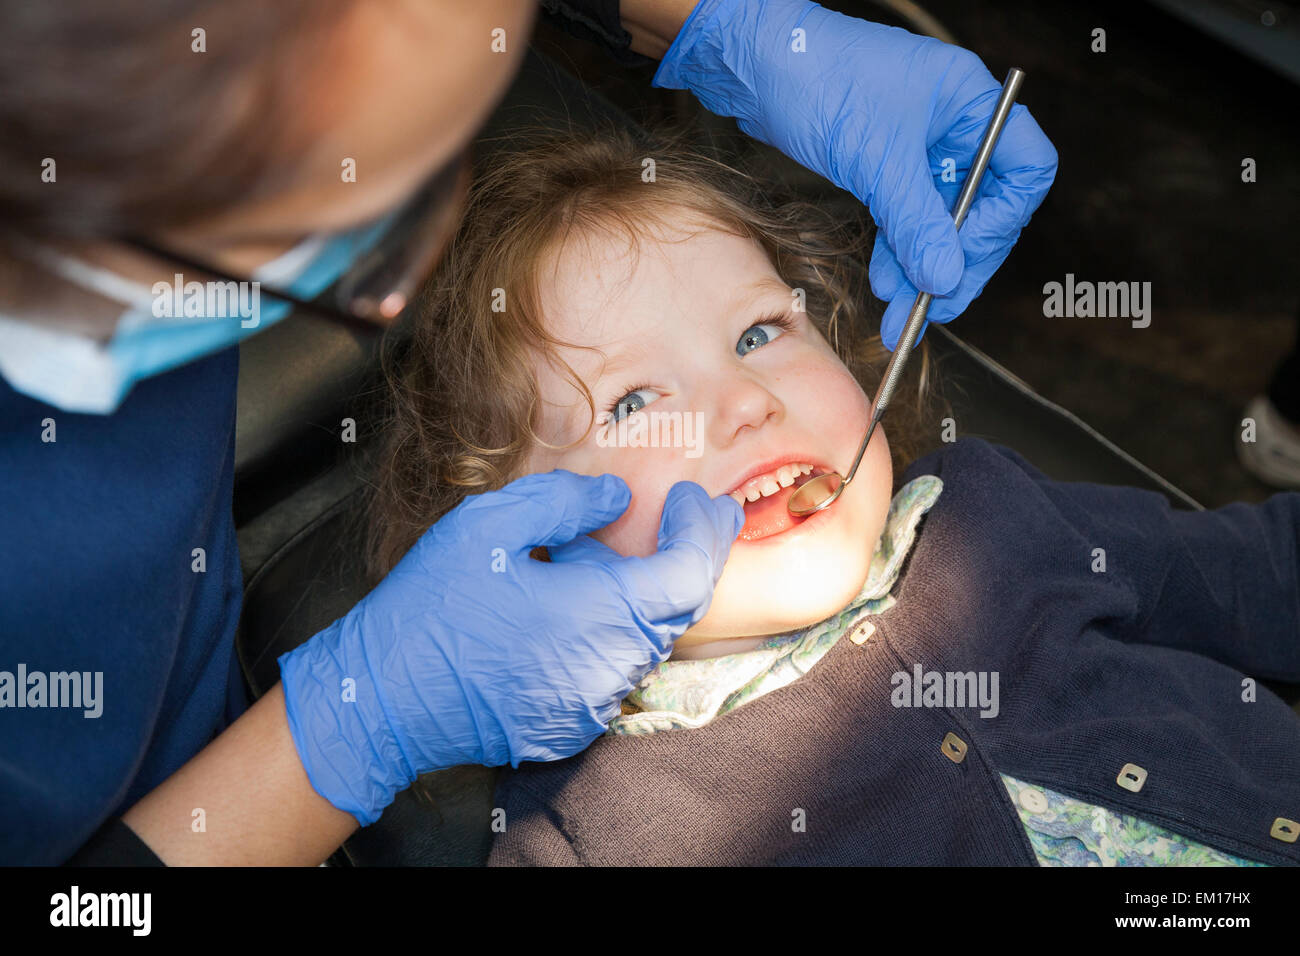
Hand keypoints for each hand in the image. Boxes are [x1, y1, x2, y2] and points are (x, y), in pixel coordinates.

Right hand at [278, 470, 742, 823]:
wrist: (379, 701)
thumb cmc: (429, 610)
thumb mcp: (488, 526)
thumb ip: (565, 504)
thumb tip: (617, 499)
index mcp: (602, 616)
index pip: (691, 574)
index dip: (703, 530)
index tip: (692, 497)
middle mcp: (611, 669)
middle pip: (678, 608)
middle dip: (689, 556)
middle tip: (692, 514)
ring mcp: (592, 705)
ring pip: (645, 639)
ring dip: (640, 593)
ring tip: (594, 556)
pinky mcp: (569, 725)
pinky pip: (610, 669)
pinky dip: (609, 630)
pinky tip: (570, 604)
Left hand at [654, 0, 1057, 348]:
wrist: (755, 64)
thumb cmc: (818, 78)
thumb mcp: (876, 159)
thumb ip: (915, 223)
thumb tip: (945, 278)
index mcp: (970, 103)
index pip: (1025, 170)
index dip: (1001, 221)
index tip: (965, 259)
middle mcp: (953, 123)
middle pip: (983, 206)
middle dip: (958, 260)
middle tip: (936, 306)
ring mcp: (919, 145)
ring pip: (939, 219)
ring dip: (923, 266)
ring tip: (902, 309)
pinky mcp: (884, 163)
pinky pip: (905, 216)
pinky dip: (899, 251)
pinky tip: (887, 282)